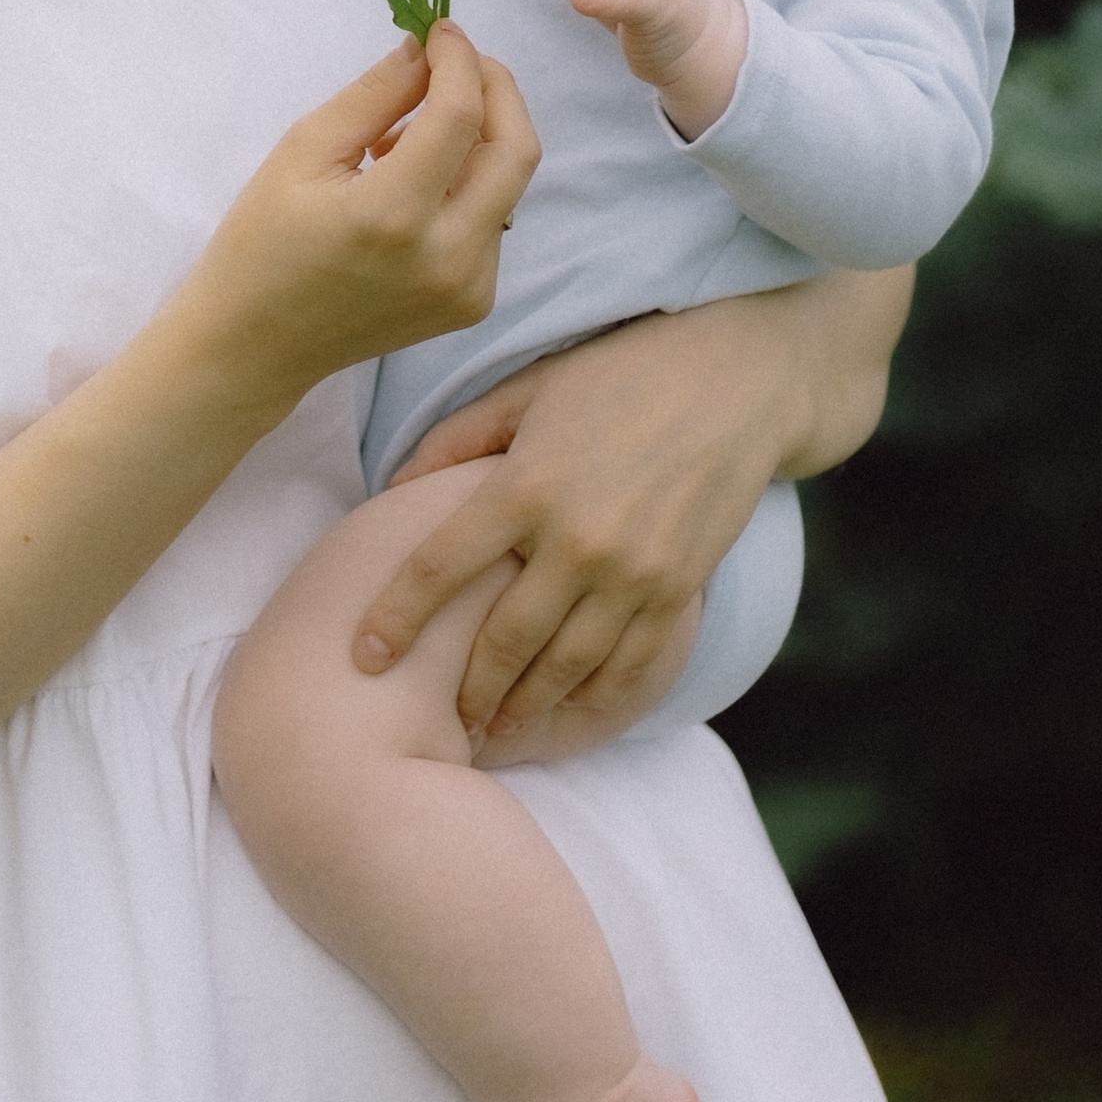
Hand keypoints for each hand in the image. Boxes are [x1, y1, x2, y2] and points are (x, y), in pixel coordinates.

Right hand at [177, 26, 538, 412]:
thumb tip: (426, 50)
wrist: (257, 345)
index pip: (460, 115)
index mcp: (392, 216)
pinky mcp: (474, 303)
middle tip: (454, 62)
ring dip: (476, 138)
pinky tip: (411, 188)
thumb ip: (373, 95)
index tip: (441, 30)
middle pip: (516, 150)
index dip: (459, 59)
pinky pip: (493, 220)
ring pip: (509, 183)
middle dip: (495, 88)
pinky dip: (466, 184)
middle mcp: (446, 257)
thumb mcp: (301, 152)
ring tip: (404, 138)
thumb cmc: (262, 242)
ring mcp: (468, 287)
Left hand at [352, 274, 908, 739]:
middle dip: (465, 690)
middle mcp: (576, 541)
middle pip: (502, 641)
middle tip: (439, 720)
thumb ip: (457, 441)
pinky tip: (569, 712)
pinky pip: (630, 664)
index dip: (393, 618)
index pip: (437, 568)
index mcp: (524, 486)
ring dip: (525, 705)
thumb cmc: (622, 372)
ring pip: (565, 666)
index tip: (361, 656)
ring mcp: (633, 573)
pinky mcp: (679, 589)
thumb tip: (392, 488)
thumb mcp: (528, 389)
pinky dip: (595, 698)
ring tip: (495, 729)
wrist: (740, 379)